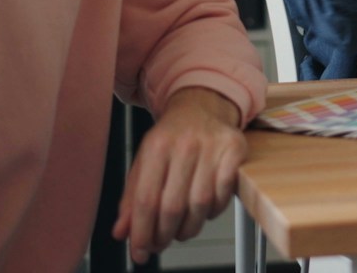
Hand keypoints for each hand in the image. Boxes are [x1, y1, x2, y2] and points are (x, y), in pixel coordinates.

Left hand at [114, 87, 246, 264]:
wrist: (202, 106)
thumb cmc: (171, 138)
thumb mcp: (144, 162)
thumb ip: (131, 198)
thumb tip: (122, 233)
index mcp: (156, 146)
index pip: (146, 199)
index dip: (142, 231)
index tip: (140, 251)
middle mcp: (184, 144)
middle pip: (172, 205)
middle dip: (164, 235)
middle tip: (160, 245)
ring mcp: (212, 145)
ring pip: (200, 203)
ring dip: (189, 227)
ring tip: (181, 232)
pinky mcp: (235, 148)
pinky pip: (224, 193)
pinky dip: (214, 210)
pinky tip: (205, 211)